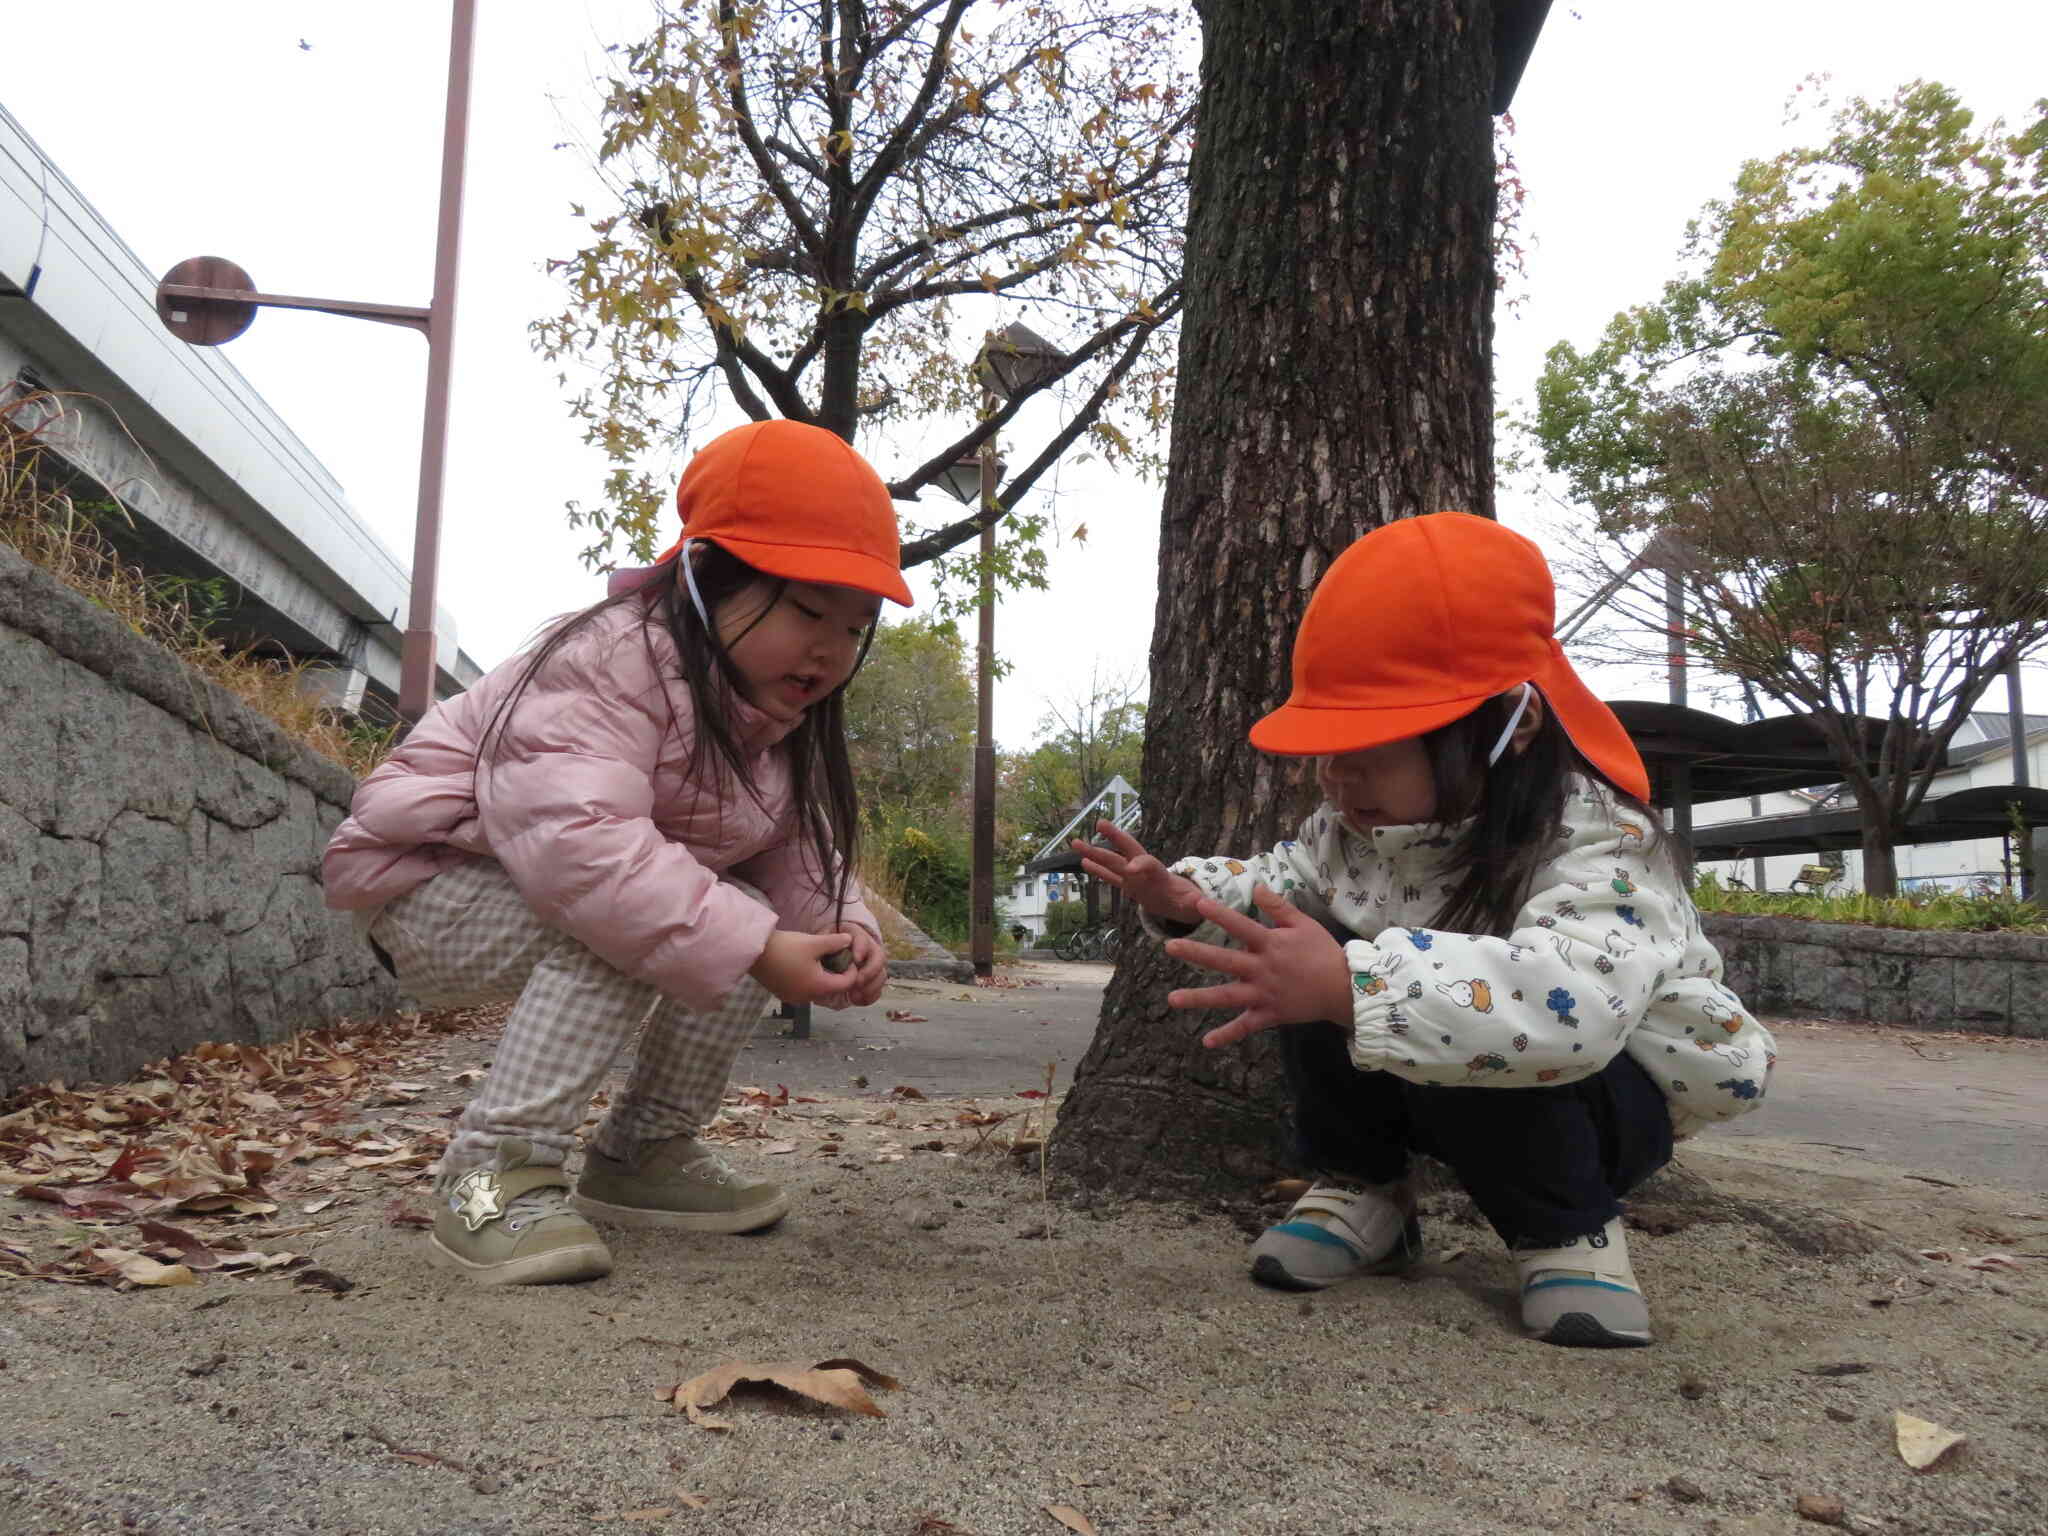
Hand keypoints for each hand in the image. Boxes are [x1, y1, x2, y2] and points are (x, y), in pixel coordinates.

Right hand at [749, 929, 858, 1004]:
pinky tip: (804, 965)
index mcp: (818, 986)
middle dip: (837, 974)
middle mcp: (807, 997)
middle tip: (835, 956)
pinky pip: (803, 990)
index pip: (846, 984)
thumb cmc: (785, 947)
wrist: (754, 952)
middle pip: (832, 989)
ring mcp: (793, 998)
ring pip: (817, 990)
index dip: (852, 970)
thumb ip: (835, 942)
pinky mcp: (783, 994)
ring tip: (820, 959)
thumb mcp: (813, 942)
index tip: (848, 956)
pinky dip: (809, 980)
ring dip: (823, 977)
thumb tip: (850, 940)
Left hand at [818, 925, 886, 1009]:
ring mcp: (872, 967)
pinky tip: (855, 999)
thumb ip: (825, 944)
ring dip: (870, 986)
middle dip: (870, 971)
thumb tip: (827, 944)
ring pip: (882, 974)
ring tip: (854, 995)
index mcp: (854, 936)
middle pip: (879, 957)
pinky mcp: (870, 983)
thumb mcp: (819, 944)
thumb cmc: (821, 951)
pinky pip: (877, 991)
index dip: (862, 948)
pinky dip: (869, 997)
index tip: (856, 958)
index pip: (863, 938)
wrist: (821, 964)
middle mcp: (868, 950)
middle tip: (857, 981)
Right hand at [1071, 820, 1204, 924]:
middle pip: (1126, 853)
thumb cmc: (1185, 900)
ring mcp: (1132, 875)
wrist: (1177, 901)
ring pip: (1111, 861)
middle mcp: (1142, 869)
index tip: (1132, 869)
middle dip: (1113, 839)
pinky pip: (1109, 876)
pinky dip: (1097, 869)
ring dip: (1095, 852)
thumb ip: (1196, 903)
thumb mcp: (1192, 903)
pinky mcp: (1126, 884)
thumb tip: (1204, 905)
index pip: (1149, 865)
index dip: (1141, 865)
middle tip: (1099, 823)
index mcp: (1158, 873)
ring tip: (1076, 842)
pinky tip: (1083, 862)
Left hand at [1163, 885, 1352, 1048]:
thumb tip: (1256, 886)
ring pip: (1227, 996)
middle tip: (1169, 947)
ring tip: (1172, 999)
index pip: (1240, 925)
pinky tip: (1206, 1041)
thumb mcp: (1303, 924)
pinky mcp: (1270, 1014)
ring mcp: (1264, 994)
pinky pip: (1245, 1026)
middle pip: (1225, 961)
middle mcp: (1263, 969)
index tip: (1198, 903)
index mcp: (1270, 944)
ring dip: (1199, 998)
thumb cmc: (1323, 952)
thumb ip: (1278, 907)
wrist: (1344, 989)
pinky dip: (1227, 1035)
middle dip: (1196, 954)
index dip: (1219, 914)